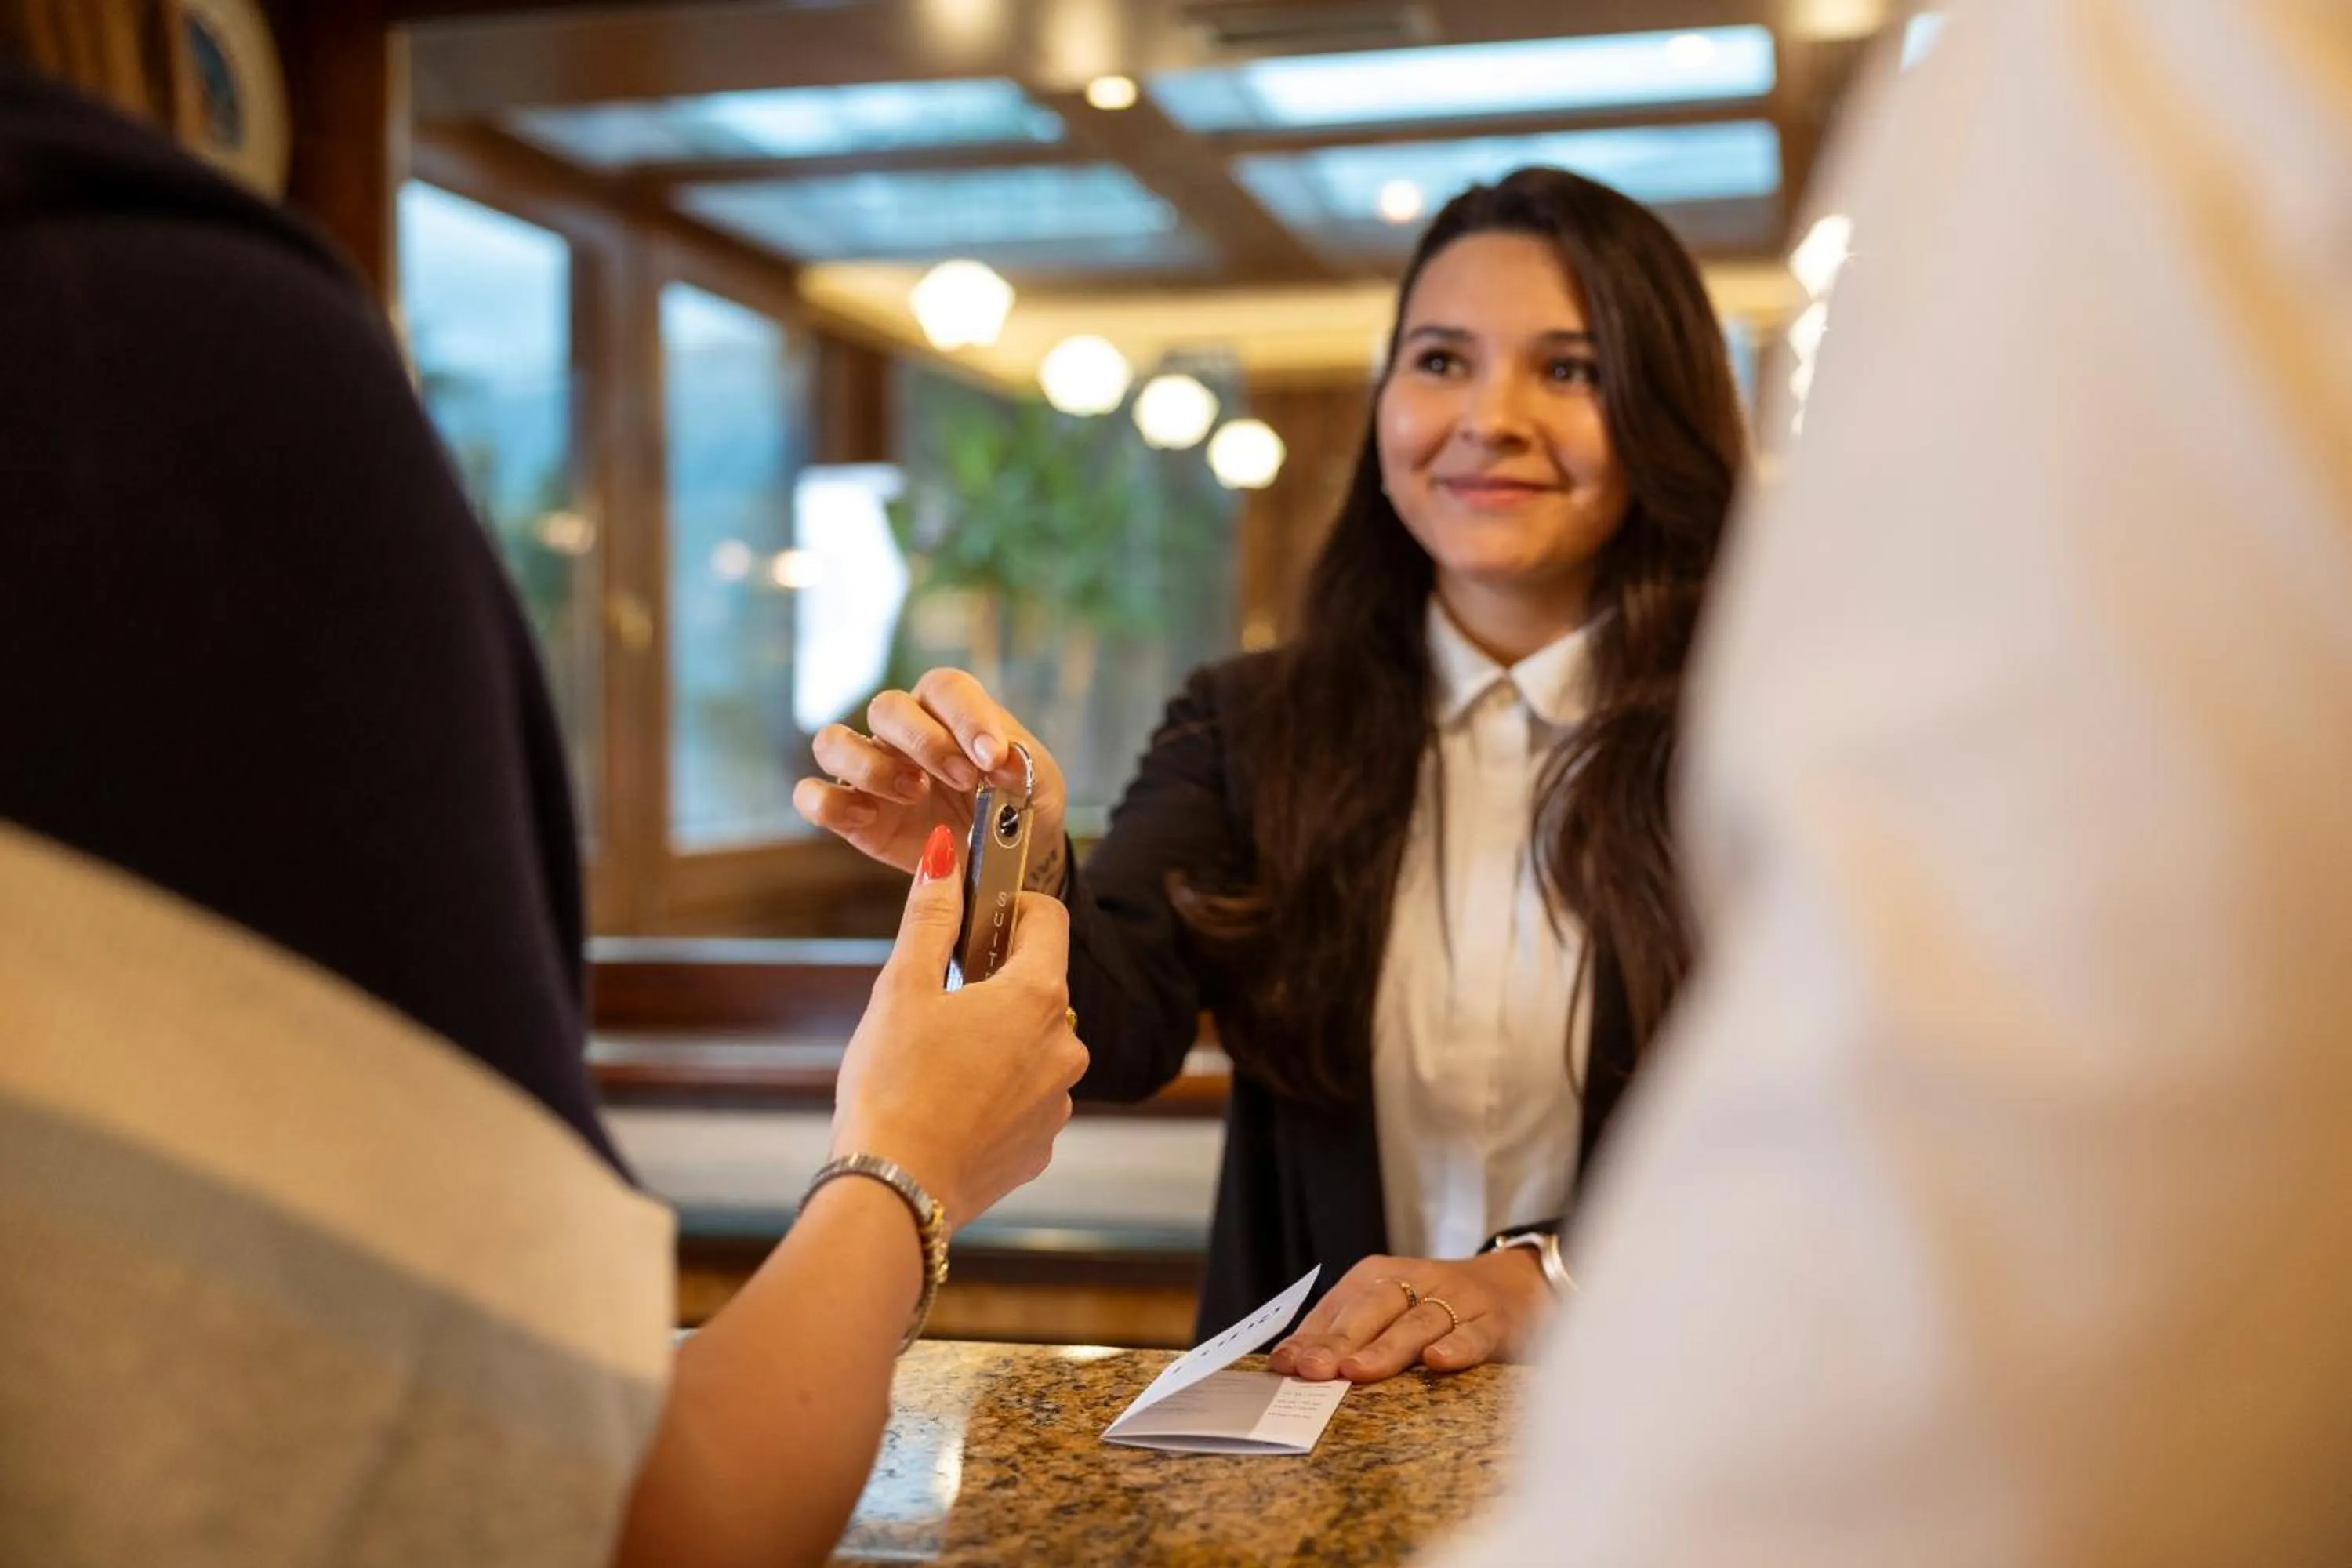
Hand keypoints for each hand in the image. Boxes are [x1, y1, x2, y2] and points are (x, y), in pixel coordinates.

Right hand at [795, 669, 1070, 894]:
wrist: (1009, 861)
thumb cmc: (1020, 808)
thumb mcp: (1038, 784)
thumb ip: (1022, 765)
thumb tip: (1003, 759)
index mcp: (950, 709)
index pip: (945, 688)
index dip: (966, 716)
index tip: (992, 756)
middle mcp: (904, 731)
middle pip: (886, 707)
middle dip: (924, 742)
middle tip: (963, 780)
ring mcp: (871, 769)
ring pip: (833, 741)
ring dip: (871, 766)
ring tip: (914, 794)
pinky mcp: (853, 813)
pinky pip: (812, 795)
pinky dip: (826, 802)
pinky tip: (867, 819)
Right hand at [830, 824, 1088, 1228]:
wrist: (894, 1190)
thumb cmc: (893, 1085)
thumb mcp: (902, 987)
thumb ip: (930, 916)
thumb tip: (945, 854)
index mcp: (1038, 996)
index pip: (1049, 919)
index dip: (1013, 907)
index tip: (977, 917)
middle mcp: (1065, 1045)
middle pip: (1039, 986)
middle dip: (995, 981)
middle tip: (939, 999)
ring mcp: (1059, 1100)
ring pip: (1034, 1045)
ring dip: (997, 1040)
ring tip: (936, 1060)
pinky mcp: (1041, 1145)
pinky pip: (1026, 1098)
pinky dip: (996, 1092)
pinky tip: (948, 1104)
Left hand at [1266, 1250, 1556, 1383]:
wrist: (1518, 1285)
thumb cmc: (1437, 1305)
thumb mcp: (1391, 1308)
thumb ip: (1346, 1333)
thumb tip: (1290, 1363)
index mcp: (1381, 1275)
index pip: (1339, 1305)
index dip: (1311, 1335)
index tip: (1284, 1364)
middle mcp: (1417, 1282)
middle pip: (1374, 1307)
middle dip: (1341, 1339)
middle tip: (1315, 1370)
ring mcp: (1457, 1300)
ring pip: (1417, 1322)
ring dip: (1386, 1347)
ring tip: (1357, 1371)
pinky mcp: (1494, 1322)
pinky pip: (1473, 1334)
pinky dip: (1456, 1347)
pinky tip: (1437, 1362)